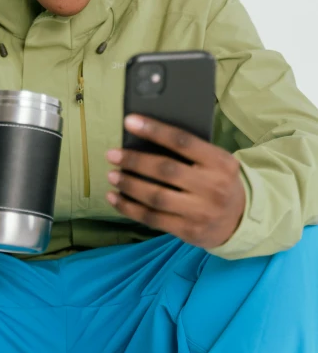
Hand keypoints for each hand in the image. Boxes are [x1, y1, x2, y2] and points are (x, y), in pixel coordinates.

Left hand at [105, 114, 245, 248]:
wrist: (241, 220)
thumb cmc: (219, 180)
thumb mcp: (216, 162)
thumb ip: (190, 151)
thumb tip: (145, 136)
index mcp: (220, 162)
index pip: (183, 141)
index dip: (154, 130)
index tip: (129, 122)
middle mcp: (213, 187)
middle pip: (166, 170)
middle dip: (134, 161)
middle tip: (112, 154)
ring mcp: (201, 212)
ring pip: (156, 197)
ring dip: (129, 185)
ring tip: (112, 175)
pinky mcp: (189, 231)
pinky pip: (153, 219)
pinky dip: (129, 208)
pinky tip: (115, 198)